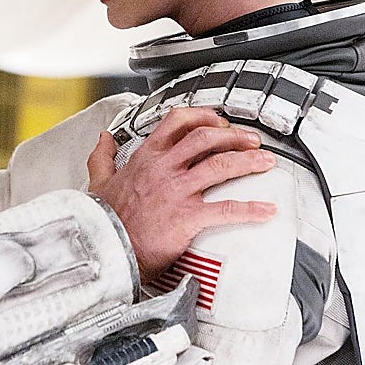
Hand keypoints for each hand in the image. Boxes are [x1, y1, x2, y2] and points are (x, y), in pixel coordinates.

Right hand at [88, 107, 276, 281]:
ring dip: (248, 161)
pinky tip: (266, 210)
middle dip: (234, 135)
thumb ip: (102, 157)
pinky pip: (226, 209)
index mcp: (146, 158)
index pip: (177, 122)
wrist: (104, 248)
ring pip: (220, 165)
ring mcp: (177, 191)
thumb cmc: (104, 220)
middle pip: (206, 137)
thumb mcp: (98, 181)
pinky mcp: (187, 217)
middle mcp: (164, 168)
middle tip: (251, 140)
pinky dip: (251, 208)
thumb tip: (103, 138)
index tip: (219, 120)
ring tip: (266, 162)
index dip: (203, 116)